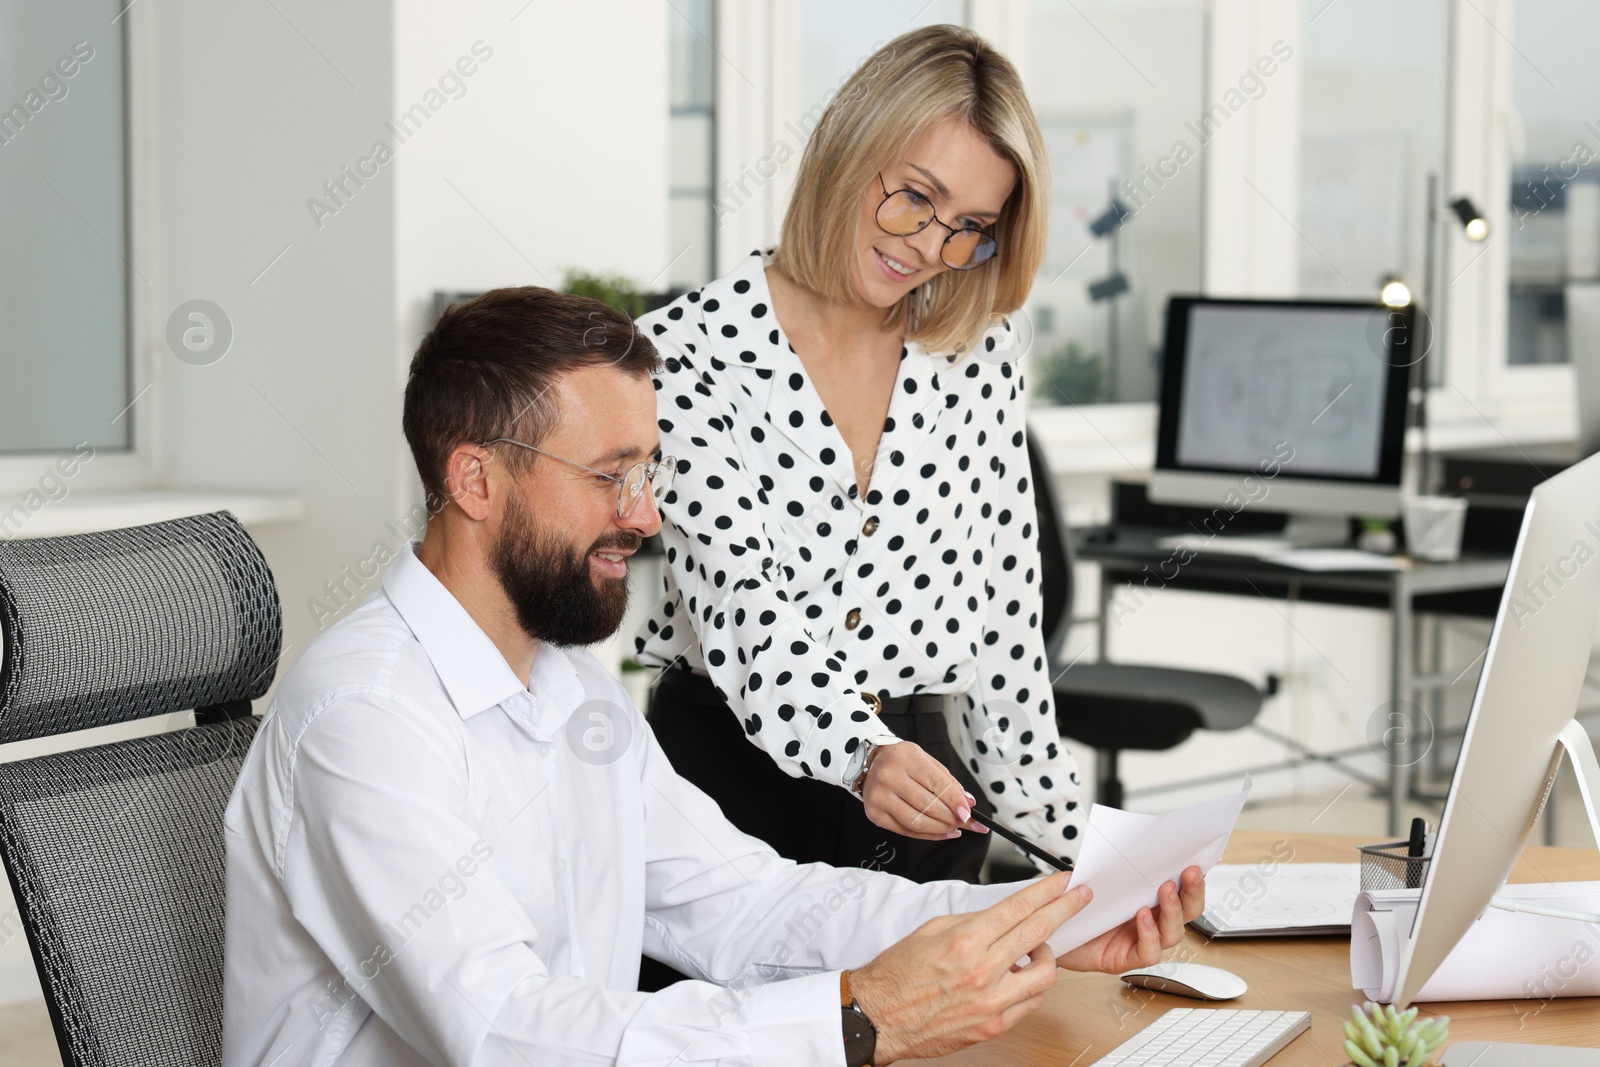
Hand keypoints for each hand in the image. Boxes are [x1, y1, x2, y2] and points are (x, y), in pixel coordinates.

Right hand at [850, 872, 1090, 1062]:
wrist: (879, 1016)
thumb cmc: (898, 975)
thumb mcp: (931, 930)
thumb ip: (972, 922)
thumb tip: (1001, 917)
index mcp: (966, 941)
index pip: (1019, 908)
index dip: (1047, 891)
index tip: (1063, 882)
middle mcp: (983, 971)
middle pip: (1039, 932)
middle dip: (1066, 909)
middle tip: (1079, 897)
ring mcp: (991, 1001)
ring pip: (1045, 974)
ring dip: (1048, 956)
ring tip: (1038, 950)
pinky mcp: (993, 1026)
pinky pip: (1031, 1004)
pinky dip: (1032, 987)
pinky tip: (1023, 978)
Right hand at [859, 742, 987, 840]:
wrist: (872, 763)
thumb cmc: (902, 762)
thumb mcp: (927, 761)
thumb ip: (948, 781)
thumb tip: (967, 803)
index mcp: (906, 758)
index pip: (937, 784)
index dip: (955, 802)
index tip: (968, 813)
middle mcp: (889, 776)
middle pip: (928, 806)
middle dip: (952, 818)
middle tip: (965, 822)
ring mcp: (879, 797)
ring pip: (917, 822)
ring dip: (941, 829)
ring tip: (954, 828)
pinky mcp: (875, 814)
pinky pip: (906, 831)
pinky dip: (927, 835)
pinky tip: (939, 832)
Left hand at [1054, 866, 1205, 973]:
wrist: (1047, 931)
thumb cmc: (1072, 905)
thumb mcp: (1093, 876)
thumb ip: (1112, 864)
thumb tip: (1130, 843)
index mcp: (1148, 899)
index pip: (1180, 889)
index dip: (1195, 879)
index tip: (1202, 861)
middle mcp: (1150, 922)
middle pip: (1187, 912)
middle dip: (1192, 891)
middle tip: (1189, 872)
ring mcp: (1140, 941)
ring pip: (1173, 933)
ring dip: (1173, 910)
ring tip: (1165, 890)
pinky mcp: (1125, 959)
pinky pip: (1148, 952)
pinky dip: (1149, 933)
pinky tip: (1142, 917)